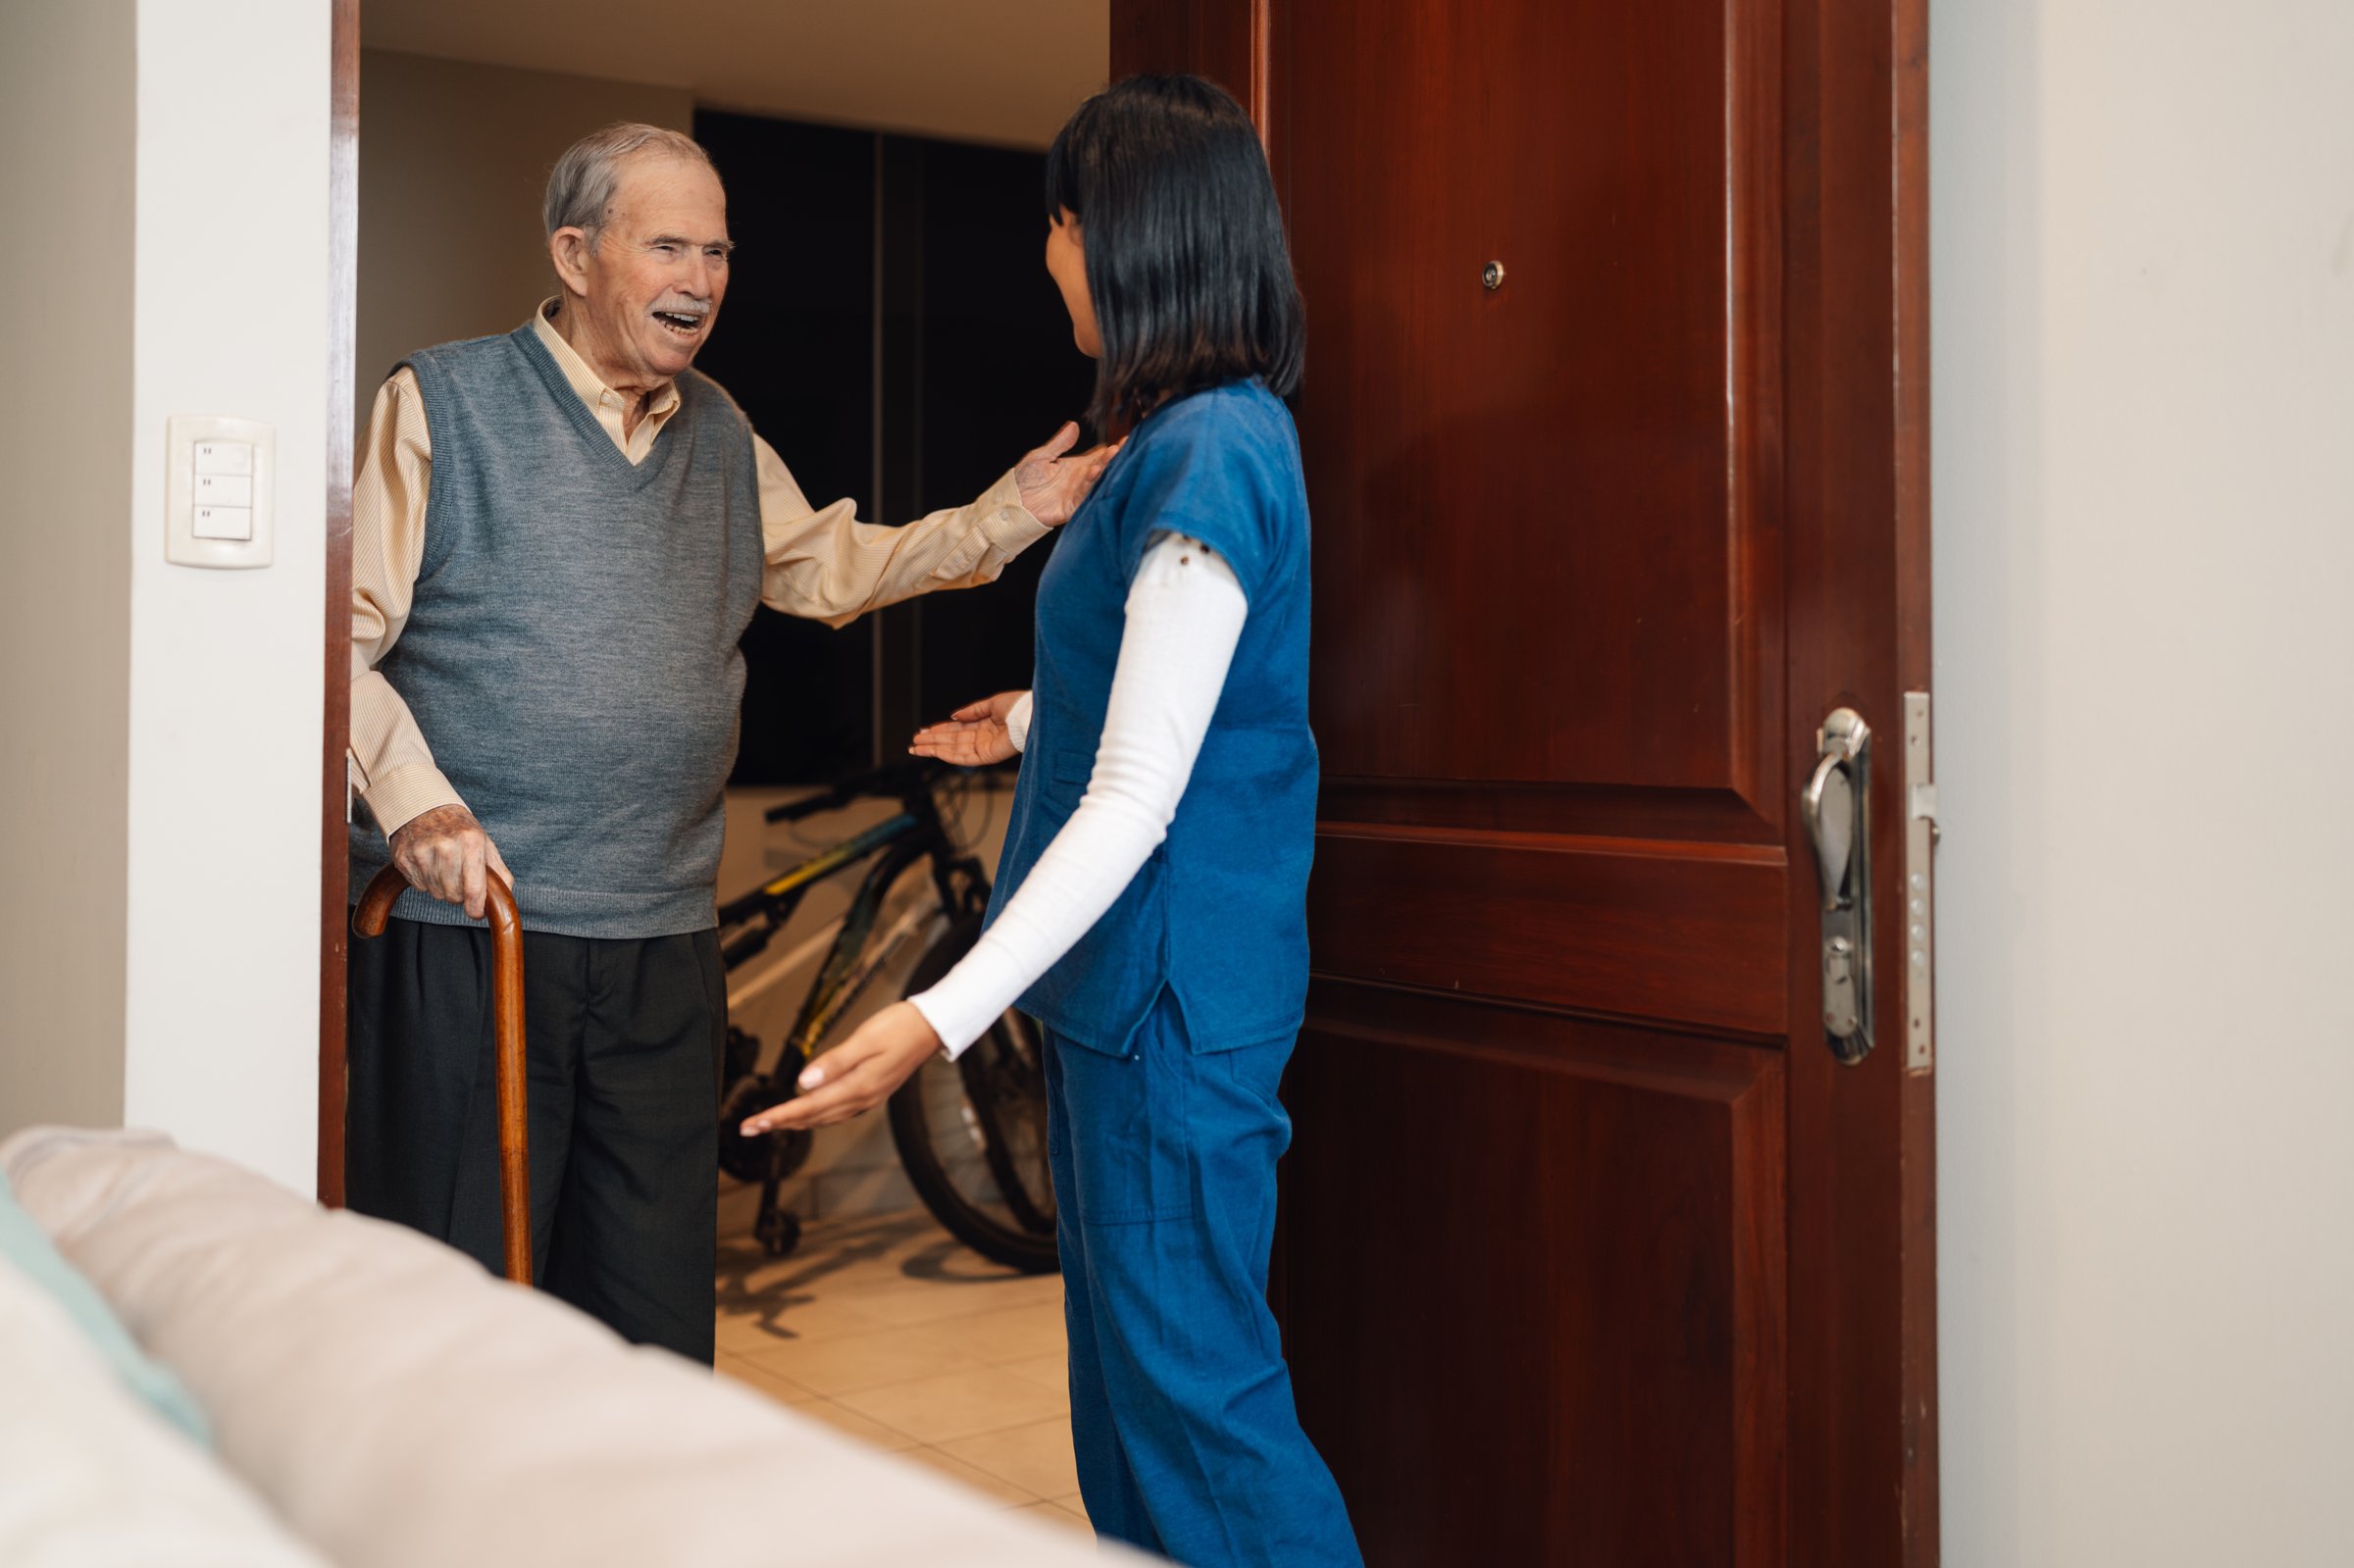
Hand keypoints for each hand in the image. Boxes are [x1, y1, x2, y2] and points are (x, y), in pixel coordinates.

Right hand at [388, 803, 513, 920]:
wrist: (423, 807)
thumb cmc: (459, 828)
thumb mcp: (484, 842)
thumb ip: (498, 871)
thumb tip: (504, 897)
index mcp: (471, 842)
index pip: (474, 889)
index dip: (475, 908)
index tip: (476, 913)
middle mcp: (446, 846)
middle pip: (454, 895)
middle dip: (459, 894)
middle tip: (458, 877)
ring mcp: (421, 851)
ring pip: (436, 893)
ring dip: (442, 887)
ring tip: (443, 867)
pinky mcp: (403, 857)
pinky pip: (418, 887)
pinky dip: (425, 881)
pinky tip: (428, 864)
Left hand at [740, 1002, 941, 1133]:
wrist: (932, 1028)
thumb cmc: (901, 1027)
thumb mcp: (866, 1039)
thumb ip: (835, 1061)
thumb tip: (804, 1081)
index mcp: (859, 1086)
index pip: (809, 1106)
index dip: (778, 1116)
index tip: (754, 1124)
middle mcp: (862, 1098)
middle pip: (812, 1117)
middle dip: (779, 1123)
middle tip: (750, 1128)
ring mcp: (868, 1097)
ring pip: (824, 1117)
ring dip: (795, 1122)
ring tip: (770, 1124)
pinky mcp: (871, 1092)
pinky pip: (836, 1112)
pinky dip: (816, 1115)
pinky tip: (807, 1112)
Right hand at [910, 691, 1026, 767]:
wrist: (1032, 716)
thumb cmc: (1020, 707)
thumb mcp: (992, 703)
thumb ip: (972, 711)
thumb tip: (953, 715)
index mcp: (985, 723)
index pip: (958, 728)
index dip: (940, 729)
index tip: (925, 730)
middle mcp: (983, 737)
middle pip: (952, 740)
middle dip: (932, 741)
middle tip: (914, 742)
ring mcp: (984, 748)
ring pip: (953, 750)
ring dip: (934, 749)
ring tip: (916, 748)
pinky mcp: (987, 756)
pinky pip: (963, 758)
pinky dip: (947, 755)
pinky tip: (934, 752)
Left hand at [1012, 422, 1121, 525]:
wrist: (1011, 503)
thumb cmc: (1023, 481)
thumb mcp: (1041, 456)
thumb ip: (1060, 443)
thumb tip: (1074, 426)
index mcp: (1074, 467)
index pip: (1097, 455)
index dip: (1109, 448)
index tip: (1124, 439)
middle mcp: (1079, 480)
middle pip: (1101, 466)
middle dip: (1113, 456)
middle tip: (1124, 445)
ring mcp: (1077, 493)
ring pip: (1096, 479)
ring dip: (1105, 467)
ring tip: (1114, 453)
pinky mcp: (1071, 507)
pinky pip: (1083, 496)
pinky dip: (1090, 484)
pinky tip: (1095, 471)